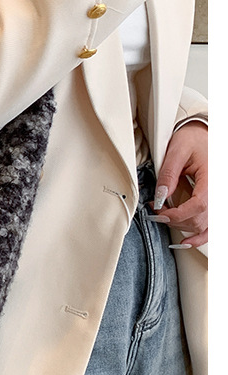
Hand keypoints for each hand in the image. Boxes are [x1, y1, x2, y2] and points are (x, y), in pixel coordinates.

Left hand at [151, 122, 207, 246]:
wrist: (203, 134)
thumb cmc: (193, 139)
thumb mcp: (177, 151)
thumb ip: (168, 174)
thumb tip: (160, 197)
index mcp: (213, 179)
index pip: (199, 205)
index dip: (178, 214)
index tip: (160, 213)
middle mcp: (219, 192)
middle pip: (201, 219)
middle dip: (176, 221)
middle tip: (156, 213)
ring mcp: (219, 198)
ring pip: (207, 226)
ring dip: (186, 229)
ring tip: (166, 222)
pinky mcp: (215, 202)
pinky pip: (212, 226)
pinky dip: (200, 236)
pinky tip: (187, 241)